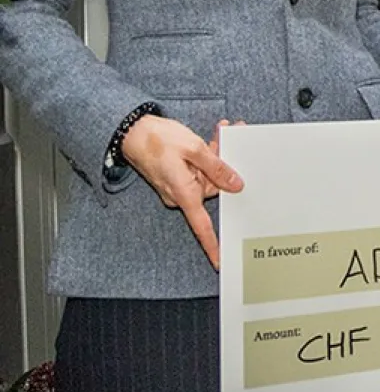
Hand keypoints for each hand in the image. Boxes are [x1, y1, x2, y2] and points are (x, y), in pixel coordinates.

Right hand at [120, 115, 243, 270]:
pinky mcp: (176, 176)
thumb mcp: (194, 149)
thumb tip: (236, 184)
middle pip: (213, 187)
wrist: (131, 131)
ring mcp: (177, 186)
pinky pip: (198, 169)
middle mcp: (180, 194)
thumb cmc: (156, 139)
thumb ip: (217, 167)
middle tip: (232, 137)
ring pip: (207, 174)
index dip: (211, 245)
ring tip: (223, 130)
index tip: (220, 260)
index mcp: (184, 193)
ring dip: (216, 154)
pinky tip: (213, 136)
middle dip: (225, 164)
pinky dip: (207, 155)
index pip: (201, 226)